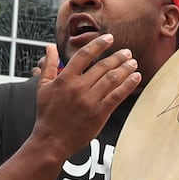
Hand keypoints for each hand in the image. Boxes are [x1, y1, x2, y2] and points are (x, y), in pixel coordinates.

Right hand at [30, 33, 140, 158]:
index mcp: (64, 79)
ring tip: (133, 63)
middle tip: (127, 52)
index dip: (98, 44)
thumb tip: (50, 47)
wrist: (51, 141)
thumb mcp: (42, 88)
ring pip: (112, 79)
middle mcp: (78, 87)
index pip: (84, 55)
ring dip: (125, 68)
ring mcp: (90, 100)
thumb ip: (48, 66)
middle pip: (102, 66)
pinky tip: (136, 78)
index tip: (109, 38)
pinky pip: (117, 95)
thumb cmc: (47, 115)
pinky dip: (128, 85)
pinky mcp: (99, 113)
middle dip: (117, 57)